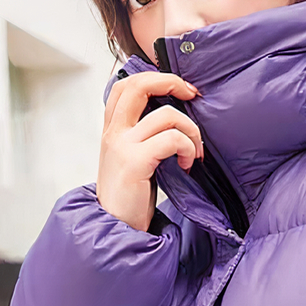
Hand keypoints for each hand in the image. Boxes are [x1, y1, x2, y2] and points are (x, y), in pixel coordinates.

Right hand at [97, 72, 202, 231]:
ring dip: (191, 131)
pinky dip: (188, 148)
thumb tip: (175, 116)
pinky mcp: (135, 162)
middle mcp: (113, 132)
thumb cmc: (129, 196)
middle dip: (171, 82)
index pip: (125, 84)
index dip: (155, 77)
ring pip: (167, 115)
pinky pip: (172, 140)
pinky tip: (187, 164)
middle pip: (138, 85)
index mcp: (112, 129)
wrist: (116, 227)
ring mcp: (122, 146)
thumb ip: (143, 135)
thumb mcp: (130, 158)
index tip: (181, 89)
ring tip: (193, 152)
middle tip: (192, 95)